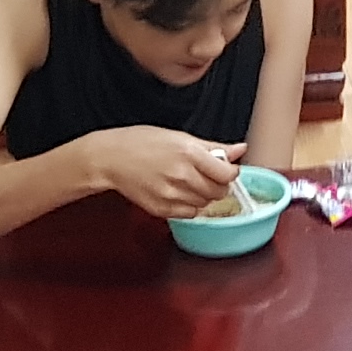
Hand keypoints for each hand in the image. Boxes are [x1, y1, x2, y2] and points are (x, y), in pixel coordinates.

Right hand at [92, 128, 247, 217]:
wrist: (110, 158)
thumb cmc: (142, 142)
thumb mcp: (180, 136)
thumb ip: (213, 147)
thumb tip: (240, 149)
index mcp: (189, 153)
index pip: (227, 173)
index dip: (230, 172)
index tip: (225, 169)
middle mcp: (182, 175)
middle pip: (219, 191)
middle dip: (218, 184)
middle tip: (206, 175)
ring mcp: (171, 194)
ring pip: (205, 203)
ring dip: (204, 195)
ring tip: (189, 181)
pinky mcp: (161, 209)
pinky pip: (189, 213)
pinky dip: (189, 205)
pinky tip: (179, 192)